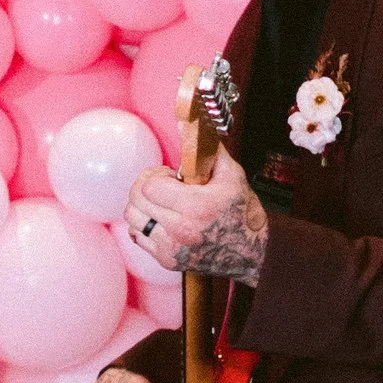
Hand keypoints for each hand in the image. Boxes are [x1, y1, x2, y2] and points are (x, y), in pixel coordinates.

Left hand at [125, 147, 268, 282]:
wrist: (251, 253)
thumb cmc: (242, 213)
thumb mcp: (231, 175)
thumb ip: (207, 148)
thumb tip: (187, 122)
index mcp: (196, 207)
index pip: (149, 187)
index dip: (156, 176)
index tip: (171, 176)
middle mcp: (180, 230)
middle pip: (135, 201)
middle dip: (145, 187)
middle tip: (163, 186)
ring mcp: (171, 248)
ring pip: (132, 219)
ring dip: (142, 206)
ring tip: (162, 203)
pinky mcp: (166, 260)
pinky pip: (136, 237)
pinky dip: (144, 224)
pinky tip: (161, 219)